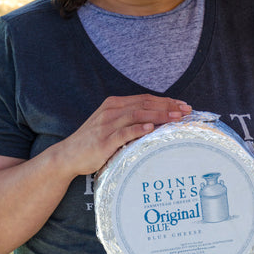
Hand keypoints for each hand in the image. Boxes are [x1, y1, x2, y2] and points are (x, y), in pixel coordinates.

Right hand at [59, 94, 191, 177]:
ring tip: (176, 117)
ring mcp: (106, 125)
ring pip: (137, 115)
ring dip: (159, 115)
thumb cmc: (93, 141)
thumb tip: (156, 120)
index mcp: (114, 104)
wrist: (68, 155)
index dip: (165, 100)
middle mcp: (111, 110)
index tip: (182, 105)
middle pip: (144, 104)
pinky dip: (138, 129)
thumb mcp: (111, 124)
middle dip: (167, 106)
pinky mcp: (103, 140)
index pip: (144, 98)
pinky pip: (123, 132)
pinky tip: (151, 128)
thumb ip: (129, 119)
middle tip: (186, 110)